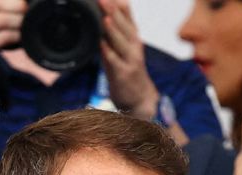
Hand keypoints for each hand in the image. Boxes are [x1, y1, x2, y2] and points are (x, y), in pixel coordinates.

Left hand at [98, 0, 159, 116]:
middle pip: (123, 25)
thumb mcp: (123, 44)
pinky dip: (109, 52)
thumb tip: (114, 3)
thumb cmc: (127, 67)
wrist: (139, 98)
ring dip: (113, 30)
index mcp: (132, 35)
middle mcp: (134, 45)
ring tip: (105, 18)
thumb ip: (118, 24)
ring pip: (121, 42)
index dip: (117, 4)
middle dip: (112, 11)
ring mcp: (131, 59)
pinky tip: (102, 44)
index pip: (126, 14)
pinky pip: (115, 61)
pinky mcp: (125, 73)